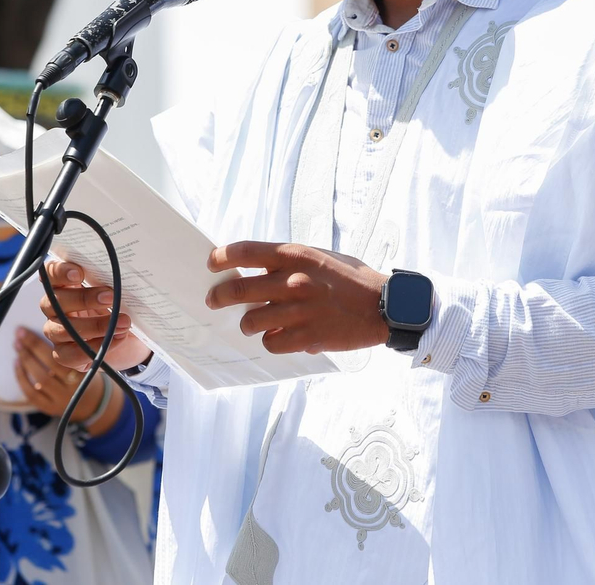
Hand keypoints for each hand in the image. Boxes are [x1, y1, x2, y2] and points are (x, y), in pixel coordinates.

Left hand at [13, 327, 121, 432]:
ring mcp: (62, 398)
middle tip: (20, 332)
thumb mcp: (94, 356)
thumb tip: (58, 322)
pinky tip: (17, 363)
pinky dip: (22, 377)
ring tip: (17, 345)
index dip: (53, 340)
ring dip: (27, 359)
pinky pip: (32, 394)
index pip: (68, 354)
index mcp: (87, 371)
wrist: (96, 403)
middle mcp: (75, 386)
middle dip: (33, 346)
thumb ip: (80, 343)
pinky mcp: (50, 408)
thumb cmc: (91, 372)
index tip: (40, 327)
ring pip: (41, 378)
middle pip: (51, 365)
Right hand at [38, 258, 149, 372]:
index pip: (51, 274)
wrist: (132, 340)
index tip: (79, 274)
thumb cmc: (120, 309)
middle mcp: (55, 308)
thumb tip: (120, 274)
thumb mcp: (119, 292)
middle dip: (83, 299)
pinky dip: (96, 346)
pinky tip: (117, 338)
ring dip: (94, 325)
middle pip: (54, 302)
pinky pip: (71, 354)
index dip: (59, 272)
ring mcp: (56, 332)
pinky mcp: (65, 355)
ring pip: (62, 329)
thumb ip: (112, 282)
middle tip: (110, 297)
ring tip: (122, 322)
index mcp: (65, 286)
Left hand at [205, 241, 388, 354]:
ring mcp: (299, 311)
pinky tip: (279, 337)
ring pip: (250, 321)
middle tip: (213, 300)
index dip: (221, 257)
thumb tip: (256, 271)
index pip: (245, 252)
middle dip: (219, 296)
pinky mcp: (307, 337)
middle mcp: (293, 281)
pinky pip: (271, 343)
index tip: (211, 264)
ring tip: (253, 323)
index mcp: (296, 256)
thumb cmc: (351, 278)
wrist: (384, 305)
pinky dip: (271, 341)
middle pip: (238, 290)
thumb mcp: (320, 256)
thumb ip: (289, 262)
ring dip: (247, 323)